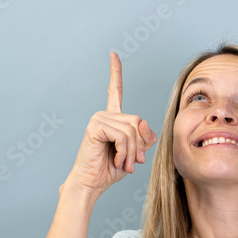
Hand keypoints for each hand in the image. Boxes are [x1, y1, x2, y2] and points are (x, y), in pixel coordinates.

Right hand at [65, 52, 157, 197]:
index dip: (115, 73)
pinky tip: (117, 161)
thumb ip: (144, 136)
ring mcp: (98, 119)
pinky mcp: (95, 126)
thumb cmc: (111, 169)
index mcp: (113, 118)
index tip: (113, 55)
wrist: (92, 183)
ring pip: (132, 130)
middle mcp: (104, 115)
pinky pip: (123, 135)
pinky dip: (125, 152)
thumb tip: (142, 121)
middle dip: (140, 145)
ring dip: (133, 152)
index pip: (115, 91)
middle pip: (137, 121)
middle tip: (133, 163)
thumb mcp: (136, 152)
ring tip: (125, 164)